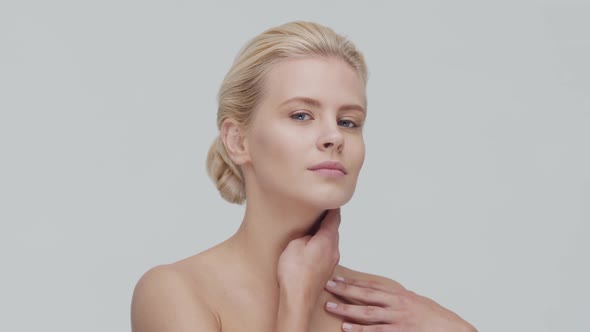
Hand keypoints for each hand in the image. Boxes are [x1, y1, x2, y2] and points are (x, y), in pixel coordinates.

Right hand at [277, 209, 340, 301]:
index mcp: (328, 239)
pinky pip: (326, 253)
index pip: (334, 217)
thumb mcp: (295, 244)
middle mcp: (334, 250)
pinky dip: (321, 246)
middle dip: (327, 220)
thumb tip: (310, 233)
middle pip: (334, 229)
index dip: (332, 207)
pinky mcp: (326, 271)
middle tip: (318, 212)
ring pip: (330, 242)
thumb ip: (305, 234)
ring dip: (323, 235)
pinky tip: (310, 249)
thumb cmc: (295, 274)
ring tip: (311, 230)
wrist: (298, 300)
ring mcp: (331, 262)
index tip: (330, 200)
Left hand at [324, 276, 476, 331]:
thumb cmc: (438, 319)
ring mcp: (398, 319)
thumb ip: (400, 300)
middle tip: (328, 286)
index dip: (353, 283)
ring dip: (347, 309)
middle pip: (366, 295)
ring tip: (331, 307)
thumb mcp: (418, 303)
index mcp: (400, 295)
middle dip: (345, 290)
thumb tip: (386, 297)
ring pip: (367, 313)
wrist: (455, 330)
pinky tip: (347, 328)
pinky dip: (360, 330)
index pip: (371, 287)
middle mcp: (397, 304)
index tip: (338, 279)